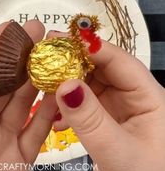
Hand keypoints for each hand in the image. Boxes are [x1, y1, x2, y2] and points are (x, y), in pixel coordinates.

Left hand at [0, 21, 57, 170]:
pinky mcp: (18, 159)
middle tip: (38, 34)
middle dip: (20, 56)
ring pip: (22, 102)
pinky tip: (59, 93)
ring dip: (38, 79)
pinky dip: (49, 110)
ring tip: (53, 58)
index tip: (12, 29)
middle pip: (2, 83)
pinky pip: (36, 129)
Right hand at [49, 31, 164, 170]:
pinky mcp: (104, 114)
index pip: (117, 59)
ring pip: (88, 82)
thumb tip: (65, 86)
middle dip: (71, 63)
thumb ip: (91, 120)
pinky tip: (55, 116)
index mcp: (148, 95)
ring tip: (44, 87)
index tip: (59, 39)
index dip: (88, 47)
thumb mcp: (118, 151)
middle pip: (99, 67)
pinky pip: (83, 100)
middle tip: (44, 59)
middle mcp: (131, 93)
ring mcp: (116, 103)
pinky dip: (67, 105)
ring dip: (66, 85)